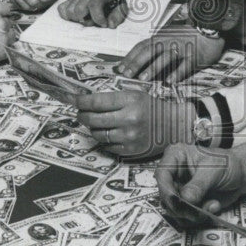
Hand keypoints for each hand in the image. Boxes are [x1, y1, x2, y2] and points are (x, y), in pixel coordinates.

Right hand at [0, 3, 16, 69]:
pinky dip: (4, 47)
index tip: (2, 14)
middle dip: (3, 25)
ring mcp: (4, 38)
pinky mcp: (3, 51)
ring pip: (11, 35)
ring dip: (6, 36)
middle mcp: (1, 23)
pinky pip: (9, 47)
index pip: (6, 8)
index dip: (3, 11)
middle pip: (9, 22)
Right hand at [58, 0, 123, 27]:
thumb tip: (110, 25)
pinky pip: (61, 9)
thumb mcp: (121, 5)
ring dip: (77, 19)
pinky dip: (66, 16)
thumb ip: (118, 15)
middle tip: (93, 21)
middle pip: (78, 10)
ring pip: (69, 11)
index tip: (104, 24)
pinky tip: (76, 17)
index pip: (94, 4)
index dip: (98, 18)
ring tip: (86, 18)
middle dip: (86, 21)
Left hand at [76, 91, 194, 158]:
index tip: (72, 100)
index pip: (96, 101)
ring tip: (97, 123)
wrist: (173, 125)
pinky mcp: (130, 150)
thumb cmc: (151, 107)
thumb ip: (112, 98)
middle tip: (80, 113)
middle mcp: (129, 119)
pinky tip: (110, 133)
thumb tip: (85, 101)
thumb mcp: (135, 95)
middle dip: (82, 115)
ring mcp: (129, 137)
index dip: (80, 101)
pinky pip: (107, 146)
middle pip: (92, 119)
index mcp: (130, 101)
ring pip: (98, 134)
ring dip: (92, 128)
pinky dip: (105, 139)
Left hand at [116, 27, 224, 81]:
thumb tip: (136, 61)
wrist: (208, 30)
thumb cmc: (185, 36)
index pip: (141, 46)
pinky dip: (177, 73)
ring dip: (154, 68)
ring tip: (144, 79)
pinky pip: (185, 65)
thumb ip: (153, 47)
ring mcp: (181, 48)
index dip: (130, 57)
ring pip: (165, 58)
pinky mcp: (194, 55)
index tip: (120, 68)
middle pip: (150, 51)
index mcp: (160, 37)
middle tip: (127, 74)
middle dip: (137, 62)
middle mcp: (168, 41)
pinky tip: (169, 82)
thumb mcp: (167, 37)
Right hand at [155, 143, 244, 223]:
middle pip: (166, 197)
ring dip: (193, 214)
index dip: (167, 190)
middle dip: (183, 207)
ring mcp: (179, 191)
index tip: (178, 202)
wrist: (240, 175)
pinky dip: (199, 217)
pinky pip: (185, 218)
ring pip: (174, 210)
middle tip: (200, 210)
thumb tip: (186, 199)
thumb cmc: (227, 164)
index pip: (162, 175)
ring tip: (212, 205)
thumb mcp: (214, 170)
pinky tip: (213, 206)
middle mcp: (173, 175)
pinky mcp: (187, 204)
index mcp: (175, 157)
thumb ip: (198, 185)